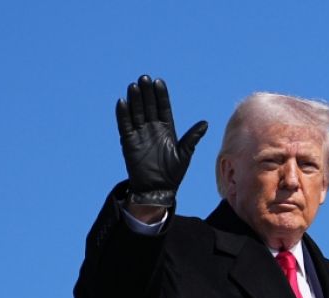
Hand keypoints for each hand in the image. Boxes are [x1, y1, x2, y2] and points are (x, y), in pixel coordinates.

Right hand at [115, 75, 207, 207]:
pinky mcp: (128, 141)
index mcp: (166, 129)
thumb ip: (192, 138)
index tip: (159, 82)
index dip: (161, 95)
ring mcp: (140, 134)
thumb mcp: (185, 154)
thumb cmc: (173, 173)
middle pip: (149, 106)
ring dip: (135, 99)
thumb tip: (205, 123)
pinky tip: (122, 102)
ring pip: (136, 112)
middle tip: (144, 78)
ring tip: (134, 86)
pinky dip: (123, 115)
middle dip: (147, 93)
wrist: (157, 189)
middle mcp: (152, 128)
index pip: (163, 107)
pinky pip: (125, 125)